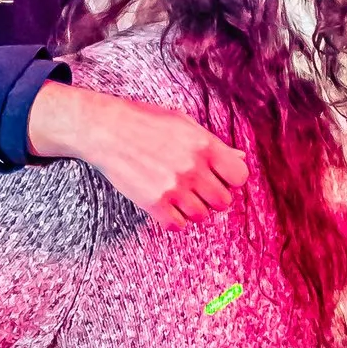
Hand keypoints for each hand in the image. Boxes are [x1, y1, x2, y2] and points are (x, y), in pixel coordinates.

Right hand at [28, 79, 246, 226]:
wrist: (107, 130)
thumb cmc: (146, 122)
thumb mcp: (184, 124)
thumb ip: (213, 144)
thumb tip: (239, 158)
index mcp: (204, 145)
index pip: (239, 177)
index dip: (231, 179)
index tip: (219, 177)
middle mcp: (193, 168)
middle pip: (223, 201)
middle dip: (213, 198)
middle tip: (198, 190)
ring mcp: (173, 187)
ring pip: (202, 217)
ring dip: (194, 210)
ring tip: (181, 197)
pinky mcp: (153, 202)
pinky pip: (177, 226)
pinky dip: (175, 220)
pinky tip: (168, 207)